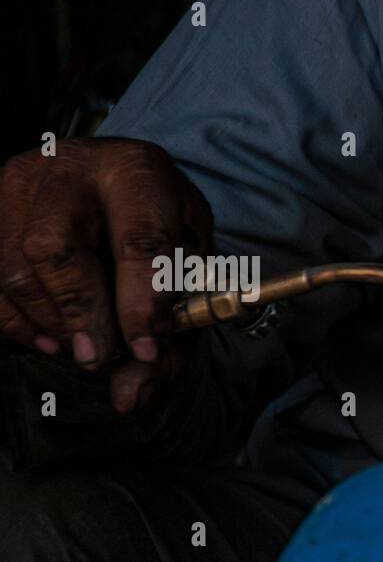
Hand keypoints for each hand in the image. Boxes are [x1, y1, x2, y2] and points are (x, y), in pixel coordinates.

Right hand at [0, 137, 212, 412]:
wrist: (117, 178)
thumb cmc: (158, 223)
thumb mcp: (187, 262)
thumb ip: (170, 327)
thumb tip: (129, 394)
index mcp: (138, 171)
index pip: (138, 240)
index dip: (141, 304)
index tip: (145, 349)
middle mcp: (71, 166)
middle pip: (54, 249)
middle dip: (79, 315)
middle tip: (98, 358)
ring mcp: (19, 182)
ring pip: (13, 268)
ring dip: (49, 324)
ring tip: (82, 349)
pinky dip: (16, 321)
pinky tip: (50, 340)